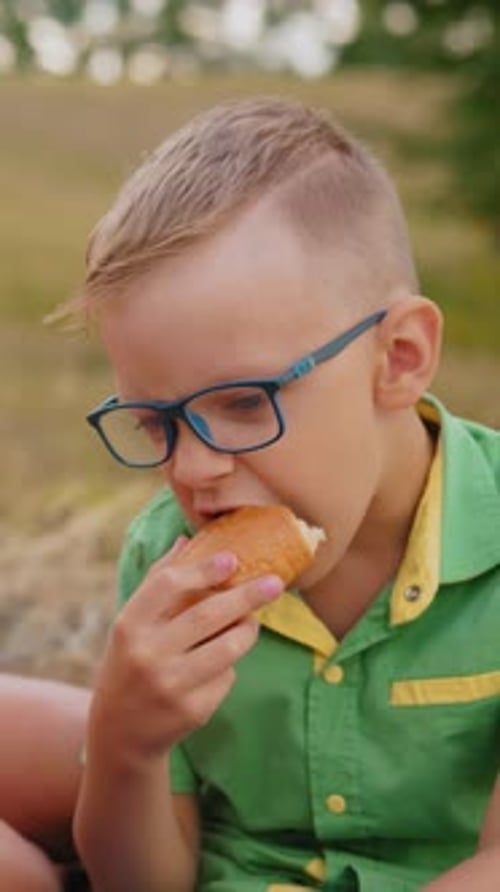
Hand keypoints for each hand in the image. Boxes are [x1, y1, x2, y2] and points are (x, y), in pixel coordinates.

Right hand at [87, 539, 282, 768]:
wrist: (120, 730)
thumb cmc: (130, 661)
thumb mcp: (132, 623)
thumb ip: (158, 581)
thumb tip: (186, 539)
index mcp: (130, 624)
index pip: (168, 586)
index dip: (203, 569)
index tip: (233, 559)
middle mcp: (147, 654)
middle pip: (208, 615)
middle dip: (246, 596)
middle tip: (274, 583)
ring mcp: (170, 685)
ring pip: (227, 649)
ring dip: (247, 631)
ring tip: (252, 622)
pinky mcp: (192, 711)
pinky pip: (226, 677)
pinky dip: (229, 666)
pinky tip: (218, 665)